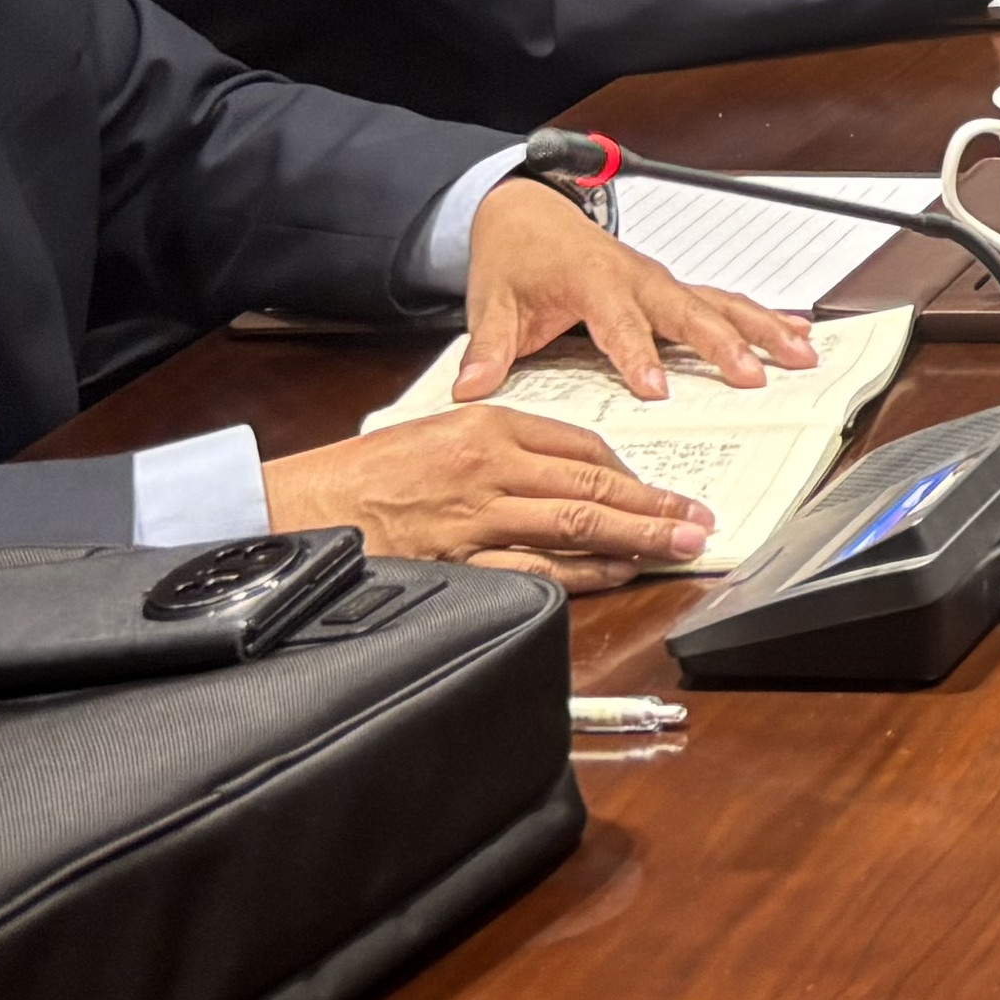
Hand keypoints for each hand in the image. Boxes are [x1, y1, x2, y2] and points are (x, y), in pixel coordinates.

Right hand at [258, 405, 713, 584]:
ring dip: (635, 538)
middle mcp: (491, 467)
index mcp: (489, 425)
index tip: (666, 488)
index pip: (582, 446)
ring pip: (575, 526)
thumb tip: (571, 471)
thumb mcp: (442, 431)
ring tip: (676, 546)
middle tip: (699, 520)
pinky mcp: (459, 561)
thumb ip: (507, 445)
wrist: (300, 506)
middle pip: (594, 485)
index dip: (633, 471)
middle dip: (655, 505)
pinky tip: (613, 574)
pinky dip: (582, 572)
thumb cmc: (366, 472)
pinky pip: (534, 568)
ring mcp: (477, 518)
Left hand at [451, 176, 814, 402]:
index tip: (655, 390)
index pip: (617, 322)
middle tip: (751, 377)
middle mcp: (637, 276)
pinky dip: (764, 316)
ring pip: (720, 303)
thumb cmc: (516, 256)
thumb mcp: (492, 302)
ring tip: (800, 354)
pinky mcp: (674, 286)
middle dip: (722, 345)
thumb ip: (489, 349)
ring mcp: (662, 280)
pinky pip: (725, 300)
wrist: (529, 210)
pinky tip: (797, 334)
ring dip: (762, 328)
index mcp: (592, 278)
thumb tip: (471, 389)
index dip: (637, 356)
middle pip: (687, 311)